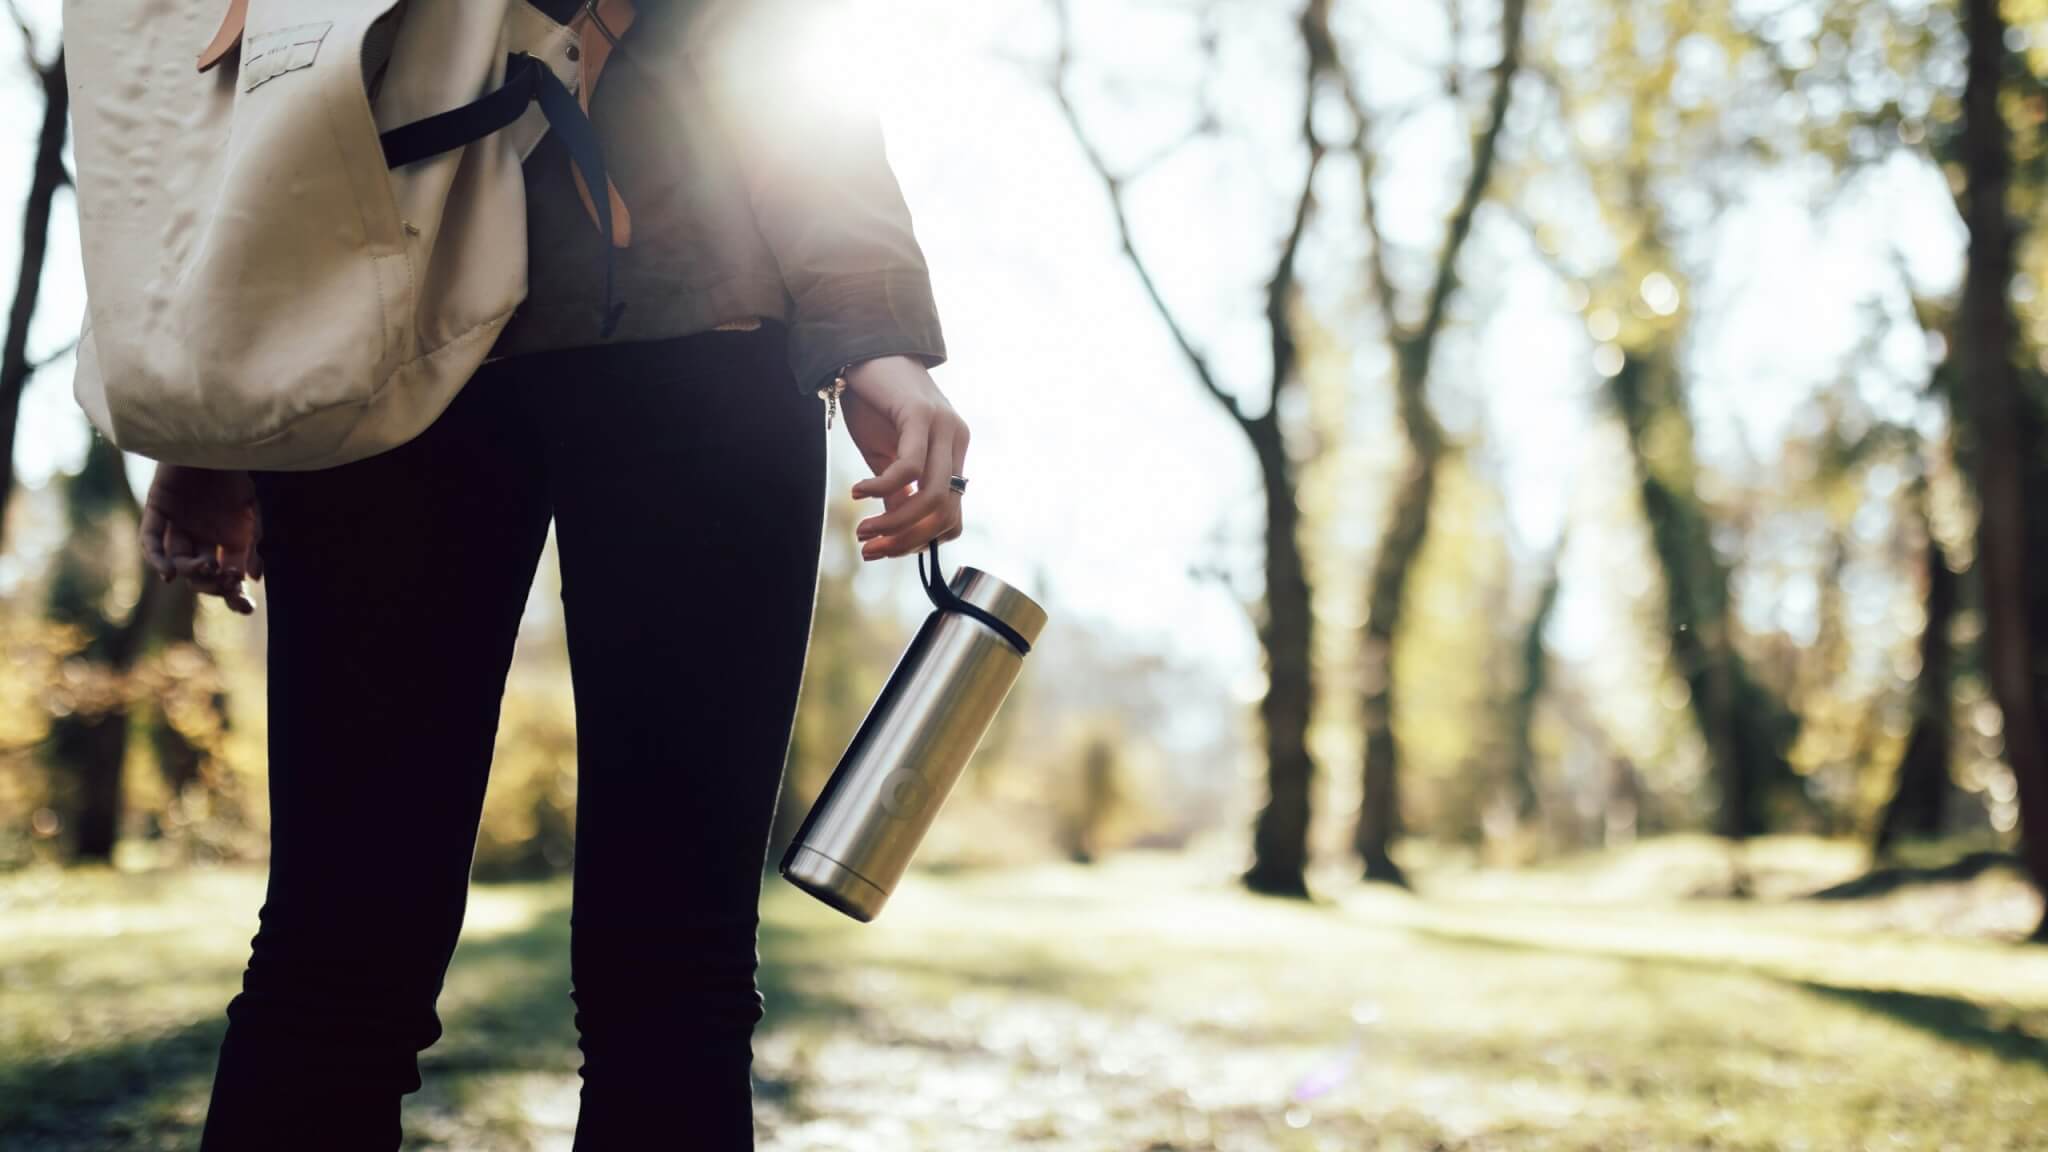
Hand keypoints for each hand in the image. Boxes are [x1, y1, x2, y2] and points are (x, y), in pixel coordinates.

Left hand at [140, 465, 261, 614]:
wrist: (216, 434)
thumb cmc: (240, 468)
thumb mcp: (254, 510)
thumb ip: (253, 543)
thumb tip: (253, 578)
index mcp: (228, 536)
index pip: (229, 575)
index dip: (235, 593)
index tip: (244, 606)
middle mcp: (201, 534)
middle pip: (202, 572)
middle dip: (213, 582)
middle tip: (225, 579)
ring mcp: (178, 523)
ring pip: (178, 559)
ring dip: (191, 569)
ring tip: (205, 565)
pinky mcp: (157, 509)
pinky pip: (151, 540)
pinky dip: (157, 558)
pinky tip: (169, 573)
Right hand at [841, 356, 967, 561]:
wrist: (863, 351)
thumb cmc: (874, 403)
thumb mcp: (886, 456)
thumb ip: (898, 492)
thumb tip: (897, 532)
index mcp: (953, 453)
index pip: (951, 516)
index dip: (920, 541)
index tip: (885, 549)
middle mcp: (956, 440)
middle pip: (945, 513)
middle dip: (906, 540)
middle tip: (869, 549)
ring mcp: (943, 427)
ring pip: (932, 496)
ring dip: (894, 522)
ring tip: (862, 530)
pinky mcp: (921, 414)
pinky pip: (909, 467)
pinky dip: (882, 489)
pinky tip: (858, 493)